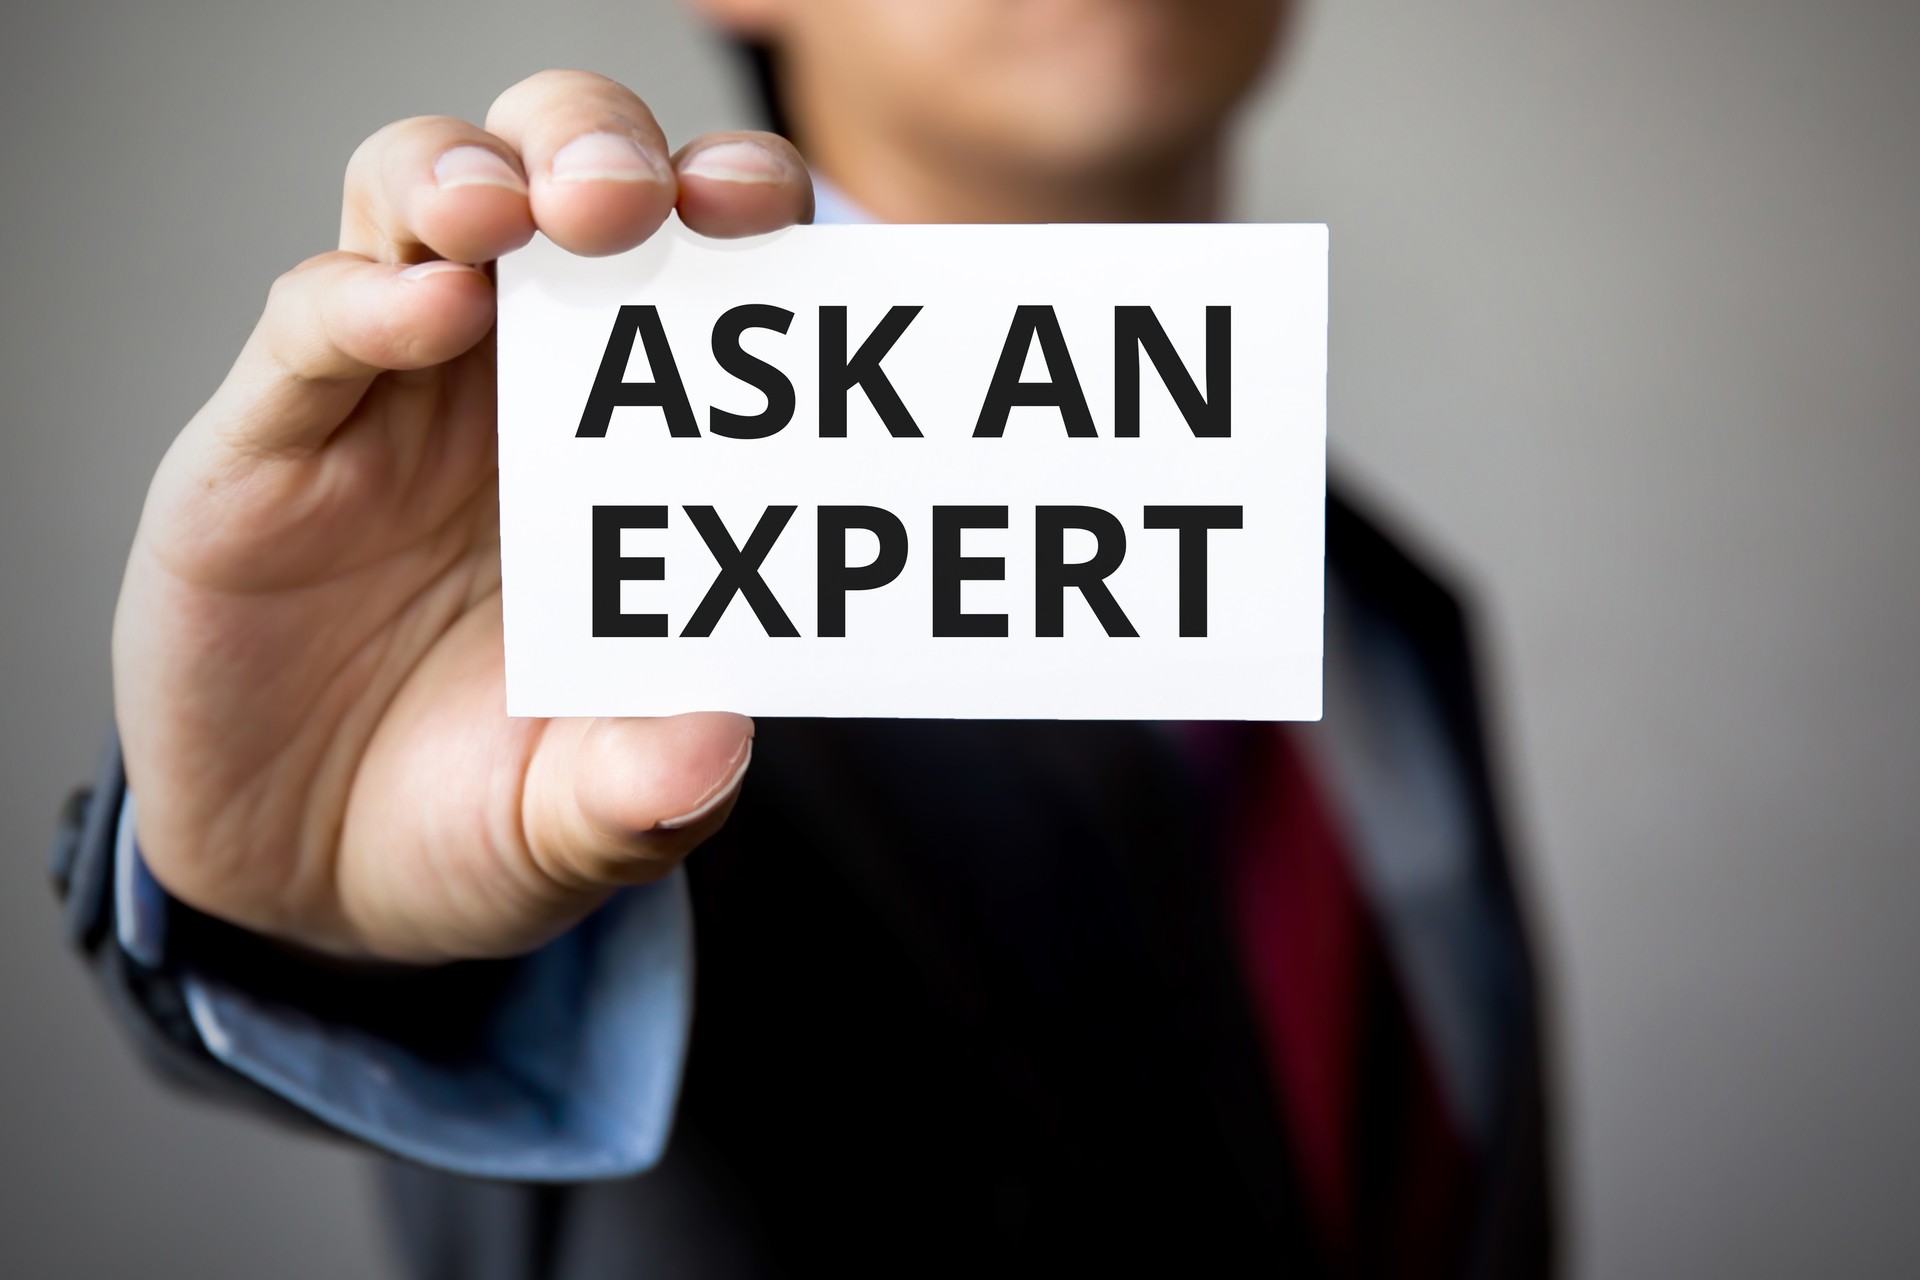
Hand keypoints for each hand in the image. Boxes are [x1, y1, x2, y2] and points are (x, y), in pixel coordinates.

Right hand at [113, 70, 810, 962]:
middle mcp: (517, 389)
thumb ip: (648, 786)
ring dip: (481, 177)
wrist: (314, 886)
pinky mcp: (264, 446)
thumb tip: (715, 742)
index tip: (789, 217)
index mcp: (631, 445)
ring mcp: (388, 402)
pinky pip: (310, 327)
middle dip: (610, 153)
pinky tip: (431, 310)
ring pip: (421, 203)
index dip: (740, 214)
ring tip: (526, 212)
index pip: (695, 271)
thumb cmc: (483, 815)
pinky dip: (366, 301)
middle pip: (557, 182)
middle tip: (658, 200)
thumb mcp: (582, 821)